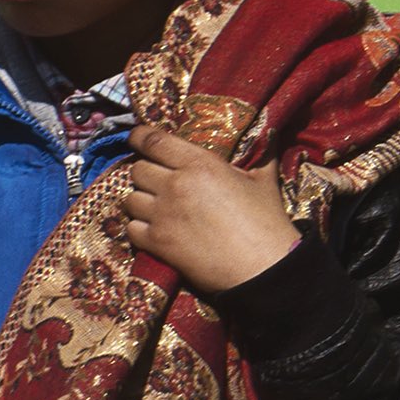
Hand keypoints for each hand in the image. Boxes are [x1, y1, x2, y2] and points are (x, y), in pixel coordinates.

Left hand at [121, 129, 303, 295]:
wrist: (262, 266)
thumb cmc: (266, 221)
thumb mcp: (264, 180)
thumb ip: (260, 153)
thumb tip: (269, 133)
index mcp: (200, 164)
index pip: (154, 140)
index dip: (139, 137)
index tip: (137, 138)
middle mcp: (175, 185)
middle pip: (138, 170)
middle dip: (146, 174)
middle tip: (160, 181)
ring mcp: (163, 215)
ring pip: (130, 199)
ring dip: (141, 201)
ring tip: (156, 207)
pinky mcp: (157, 242)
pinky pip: (131, 228)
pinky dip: (139, 228)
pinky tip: (155, 229)